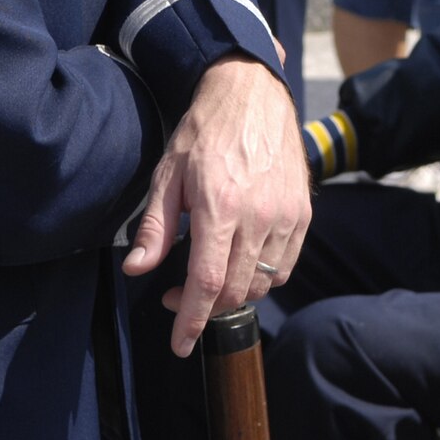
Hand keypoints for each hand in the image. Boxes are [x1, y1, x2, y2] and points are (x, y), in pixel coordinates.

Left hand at [122, 56, 309, 356]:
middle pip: (236, 290)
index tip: (179, 345)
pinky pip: (286, 264)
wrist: (252, 94)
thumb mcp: (167, 175)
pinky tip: (242, 262)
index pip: (208, 282)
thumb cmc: (205, 131)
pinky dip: (264, 276)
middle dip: (206, 308)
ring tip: (211, 275)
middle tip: (179, 296)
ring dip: (234, 293)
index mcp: (221, 207)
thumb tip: (137, 270)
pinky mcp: (302, 211)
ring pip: (264, 282)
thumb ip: (155, 229)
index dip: (191, 320)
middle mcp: (259, 215)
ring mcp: (286, 214)